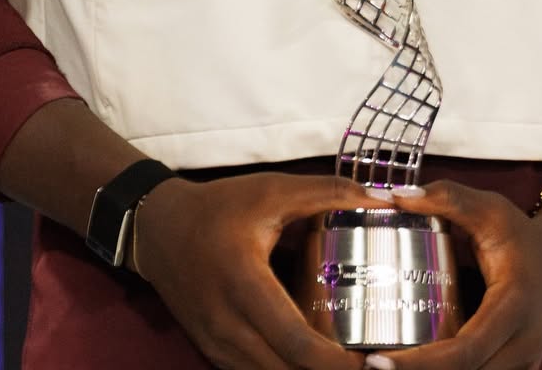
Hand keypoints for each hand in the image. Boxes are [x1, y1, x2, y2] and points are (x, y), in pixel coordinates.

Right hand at [133, 171, 377, 369]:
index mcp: (245, 284)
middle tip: (370, 365)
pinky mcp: (214, 353)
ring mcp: (218, 346)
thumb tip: (383, 199)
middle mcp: (228, 326)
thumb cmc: (219, 207)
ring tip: (346, 364)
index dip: (336, 363)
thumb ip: (328, 193)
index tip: (372, 361)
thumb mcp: (272, 190)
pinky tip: (313, 362)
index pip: (296, 343)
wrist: (158, 229)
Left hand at [381, 182, 541, 369]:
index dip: (421, 364)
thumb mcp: (490, 208)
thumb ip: (446, 197)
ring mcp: (522, 365)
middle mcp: (522, 345)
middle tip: (368, 366)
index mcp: (514, 306)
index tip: (378, 362)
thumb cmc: (522, 235)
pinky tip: (412, 365)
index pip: (465, 351)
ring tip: (383, 366)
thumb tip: (395, 195)